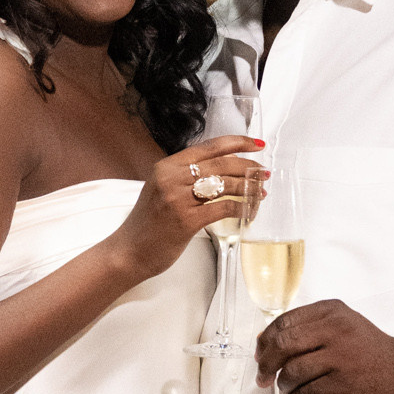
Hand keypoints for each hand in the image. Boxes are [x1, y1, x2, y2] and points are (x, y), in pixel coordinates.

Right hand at [110, 139, 265, 280]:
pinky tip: (249, 211)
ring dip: (249, 188)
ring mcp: (178, 199)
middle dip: (248, 167)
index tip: (257, 144)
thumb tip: (223, 167)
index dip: (237, 142)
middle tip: (264, 172)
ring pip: (225, 185)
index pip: (209, 146)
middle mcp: (171, 178)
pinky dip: (241, 209)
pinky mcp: (186, 221)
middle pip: (221, 164)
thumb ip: (186, 175)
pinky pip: (223, 209)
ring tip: (261, 191)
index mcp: (167, 166)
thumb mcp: (162, 188)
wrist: (129, 251)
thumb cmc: (149, 222)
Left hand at [256, 301, 393, 393]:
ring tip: (288, 388)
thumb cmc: (369, 349)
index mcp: (331, 311)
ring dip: (284, 383)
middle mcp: (335, 329)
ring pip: (293, 370)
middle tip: (263, 376)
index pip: (284, 321)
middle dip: (267, 364)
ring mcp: (340, 356)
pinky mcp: (343, 382)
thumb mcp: (343, 324)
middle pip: (284, 345)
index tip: (262, 354)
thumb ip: (311, 328)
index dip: (266, 340)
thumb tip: (269, 344)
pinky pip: (306, 392)